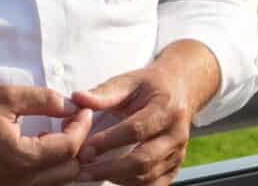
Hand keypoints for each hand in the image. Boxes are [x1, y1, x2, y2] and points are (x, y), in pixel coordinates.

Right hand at [0, 84, 92, 185]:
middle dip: (76, 144)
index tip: (82, 110)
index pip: (69, 148)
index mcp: (21, 160)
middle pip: (67, 171)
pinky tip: (32, 147)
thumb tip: (71, 105)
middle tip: (70, 121)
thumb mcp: (4, 97)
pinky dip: (42, 170)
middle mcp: (16, 184)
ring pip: (52, 182)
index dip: (81, 126)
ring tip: (50, 132)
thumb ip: (44, 99)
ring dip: (59, 159)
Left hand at [72, 42, 218, 185]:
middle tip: (82, 169)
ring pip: (147, 176)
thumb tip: (77, 98)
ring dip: (115, 178)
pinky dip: (130, 185)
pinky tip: (111, 177)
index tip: (84, 149)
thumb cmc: (150, 86)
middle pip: (143, 159)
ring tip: (90, 173)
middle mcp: (176, 133)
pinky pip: (153, 185)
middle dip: (108, 169)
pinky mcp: (174, 166)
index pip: (136, 129)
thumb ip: (103, 93)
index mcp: (166, 108)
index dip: (108, 141)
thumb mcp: (129, 82)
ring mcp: (178, 152)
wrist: (180, 90)